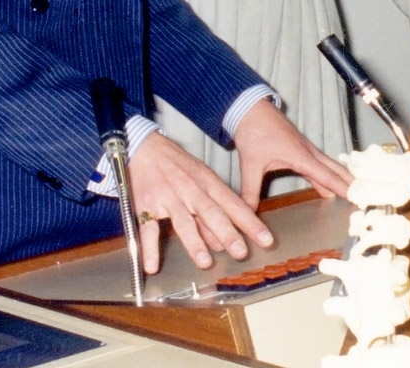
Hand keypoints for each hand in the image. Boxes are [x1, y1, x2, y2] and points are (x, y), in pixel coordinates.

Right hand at [127, 132, 274, 274]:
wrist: (144, 145)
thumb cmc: (175, 163)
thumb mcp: (200, 178)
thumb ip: (212, 209)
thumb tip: (223, 241)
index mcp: (207, 182)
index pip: (233, 204)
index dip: (250, 222)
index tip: (266, 239)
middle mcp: (190, 189)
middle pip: (211, 212)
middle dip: (227, 232)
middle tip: (240, 251)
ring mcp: (168, 196)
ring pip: (183, 220)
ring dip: (195, 241)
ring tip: (205, 261)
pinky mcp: (146, 203)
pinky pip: (147, 228)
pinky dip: (149, 247)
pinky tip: (152, 265)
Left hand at [233, 98, 352, 209]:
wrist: (249, 107)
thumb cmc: (253, 130)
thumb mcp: (251, 164)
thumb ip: (251, 190)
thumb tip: (249, 213)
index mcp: (301, 155)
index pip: (328, 176)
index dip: (344, 188)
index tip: (360, 198)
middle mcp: (308, 152)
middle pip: (336, 170)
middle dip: (352, 184)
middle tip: (368, 199)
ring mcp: (305, 149)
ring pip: (329, 166)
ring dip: (342, 179)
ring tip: (355, 195)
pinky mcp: (299, 148)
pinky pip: (319, 164)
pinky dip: (328, 175)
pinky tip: (327, 188)